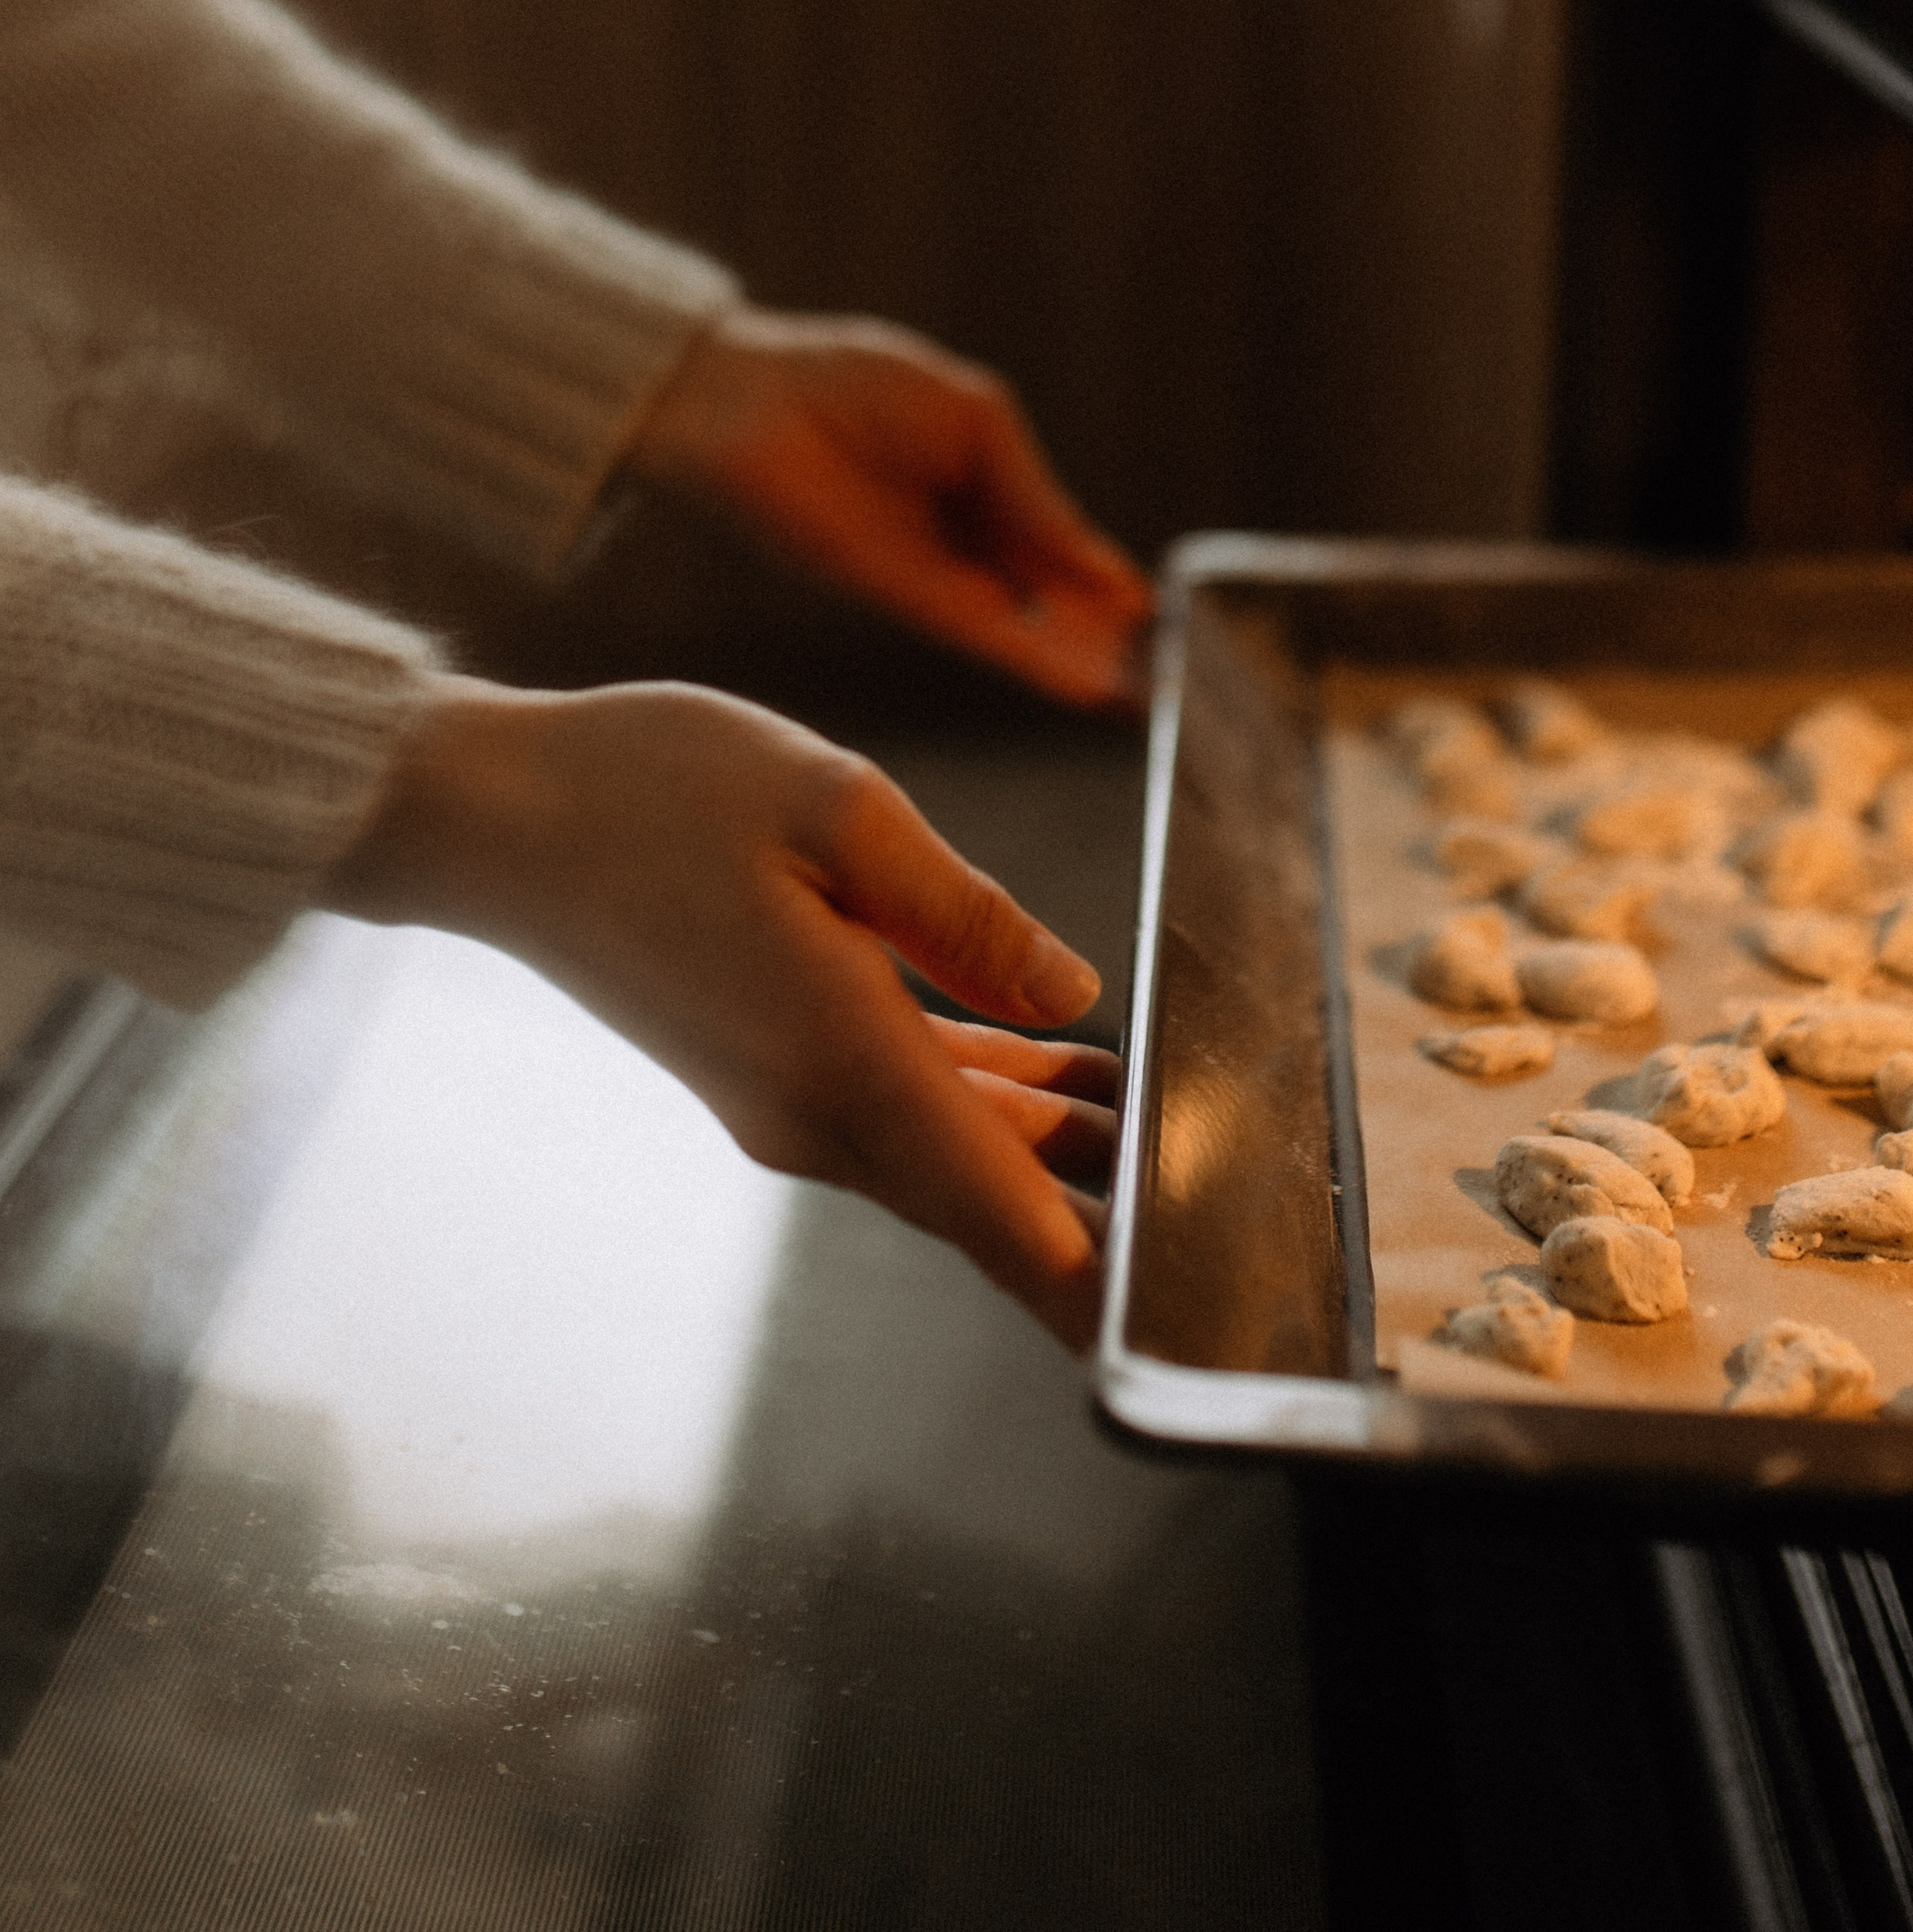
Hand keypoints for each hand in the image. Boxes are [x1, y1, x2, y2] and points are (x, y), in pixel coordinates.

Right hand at [332, 677, 1117, 1347]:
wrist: (488, 817)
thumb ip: (964, 913)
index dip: (1102, 1288)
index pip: (1003, 1216)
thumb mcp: (835, 808)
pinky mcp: (761, 1067)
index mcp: (843, 1056)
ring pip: (950, 1155)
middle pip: (990, 1201)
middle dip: (1104, 1214)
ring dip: (1050, 1148)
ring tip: (1155, 1111)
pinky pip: (902, 1111)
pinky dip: (984, 1101)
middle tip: (1220, 1207)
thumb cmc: (646, 789)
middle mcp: (813, 1111)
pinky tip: (1054, 1063)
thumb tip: (1073, 991)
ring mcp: (780, 1100)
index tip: (1187, 1327)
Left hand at [628, 307, 1153, 707]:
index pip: (1063, 549)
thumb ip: (1034, 498)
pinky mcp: (899, 595)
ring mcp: (934, 574)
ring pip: (1026, 629)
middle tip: (1172, 681)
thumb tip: (1102, 563)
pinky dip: (1035, 658)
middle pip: (1051, 602)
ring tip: (1145, 701)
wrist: (750, 401)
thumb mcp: (975, 423)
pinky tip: (1082, 684)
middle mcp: (963, 542)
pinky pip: (984, 632)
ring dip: (1083, 665)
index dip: (1112, 586)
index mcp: (984, 486)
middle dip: (1109, 641)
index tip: (1168, 622)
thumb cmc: (852, 384)